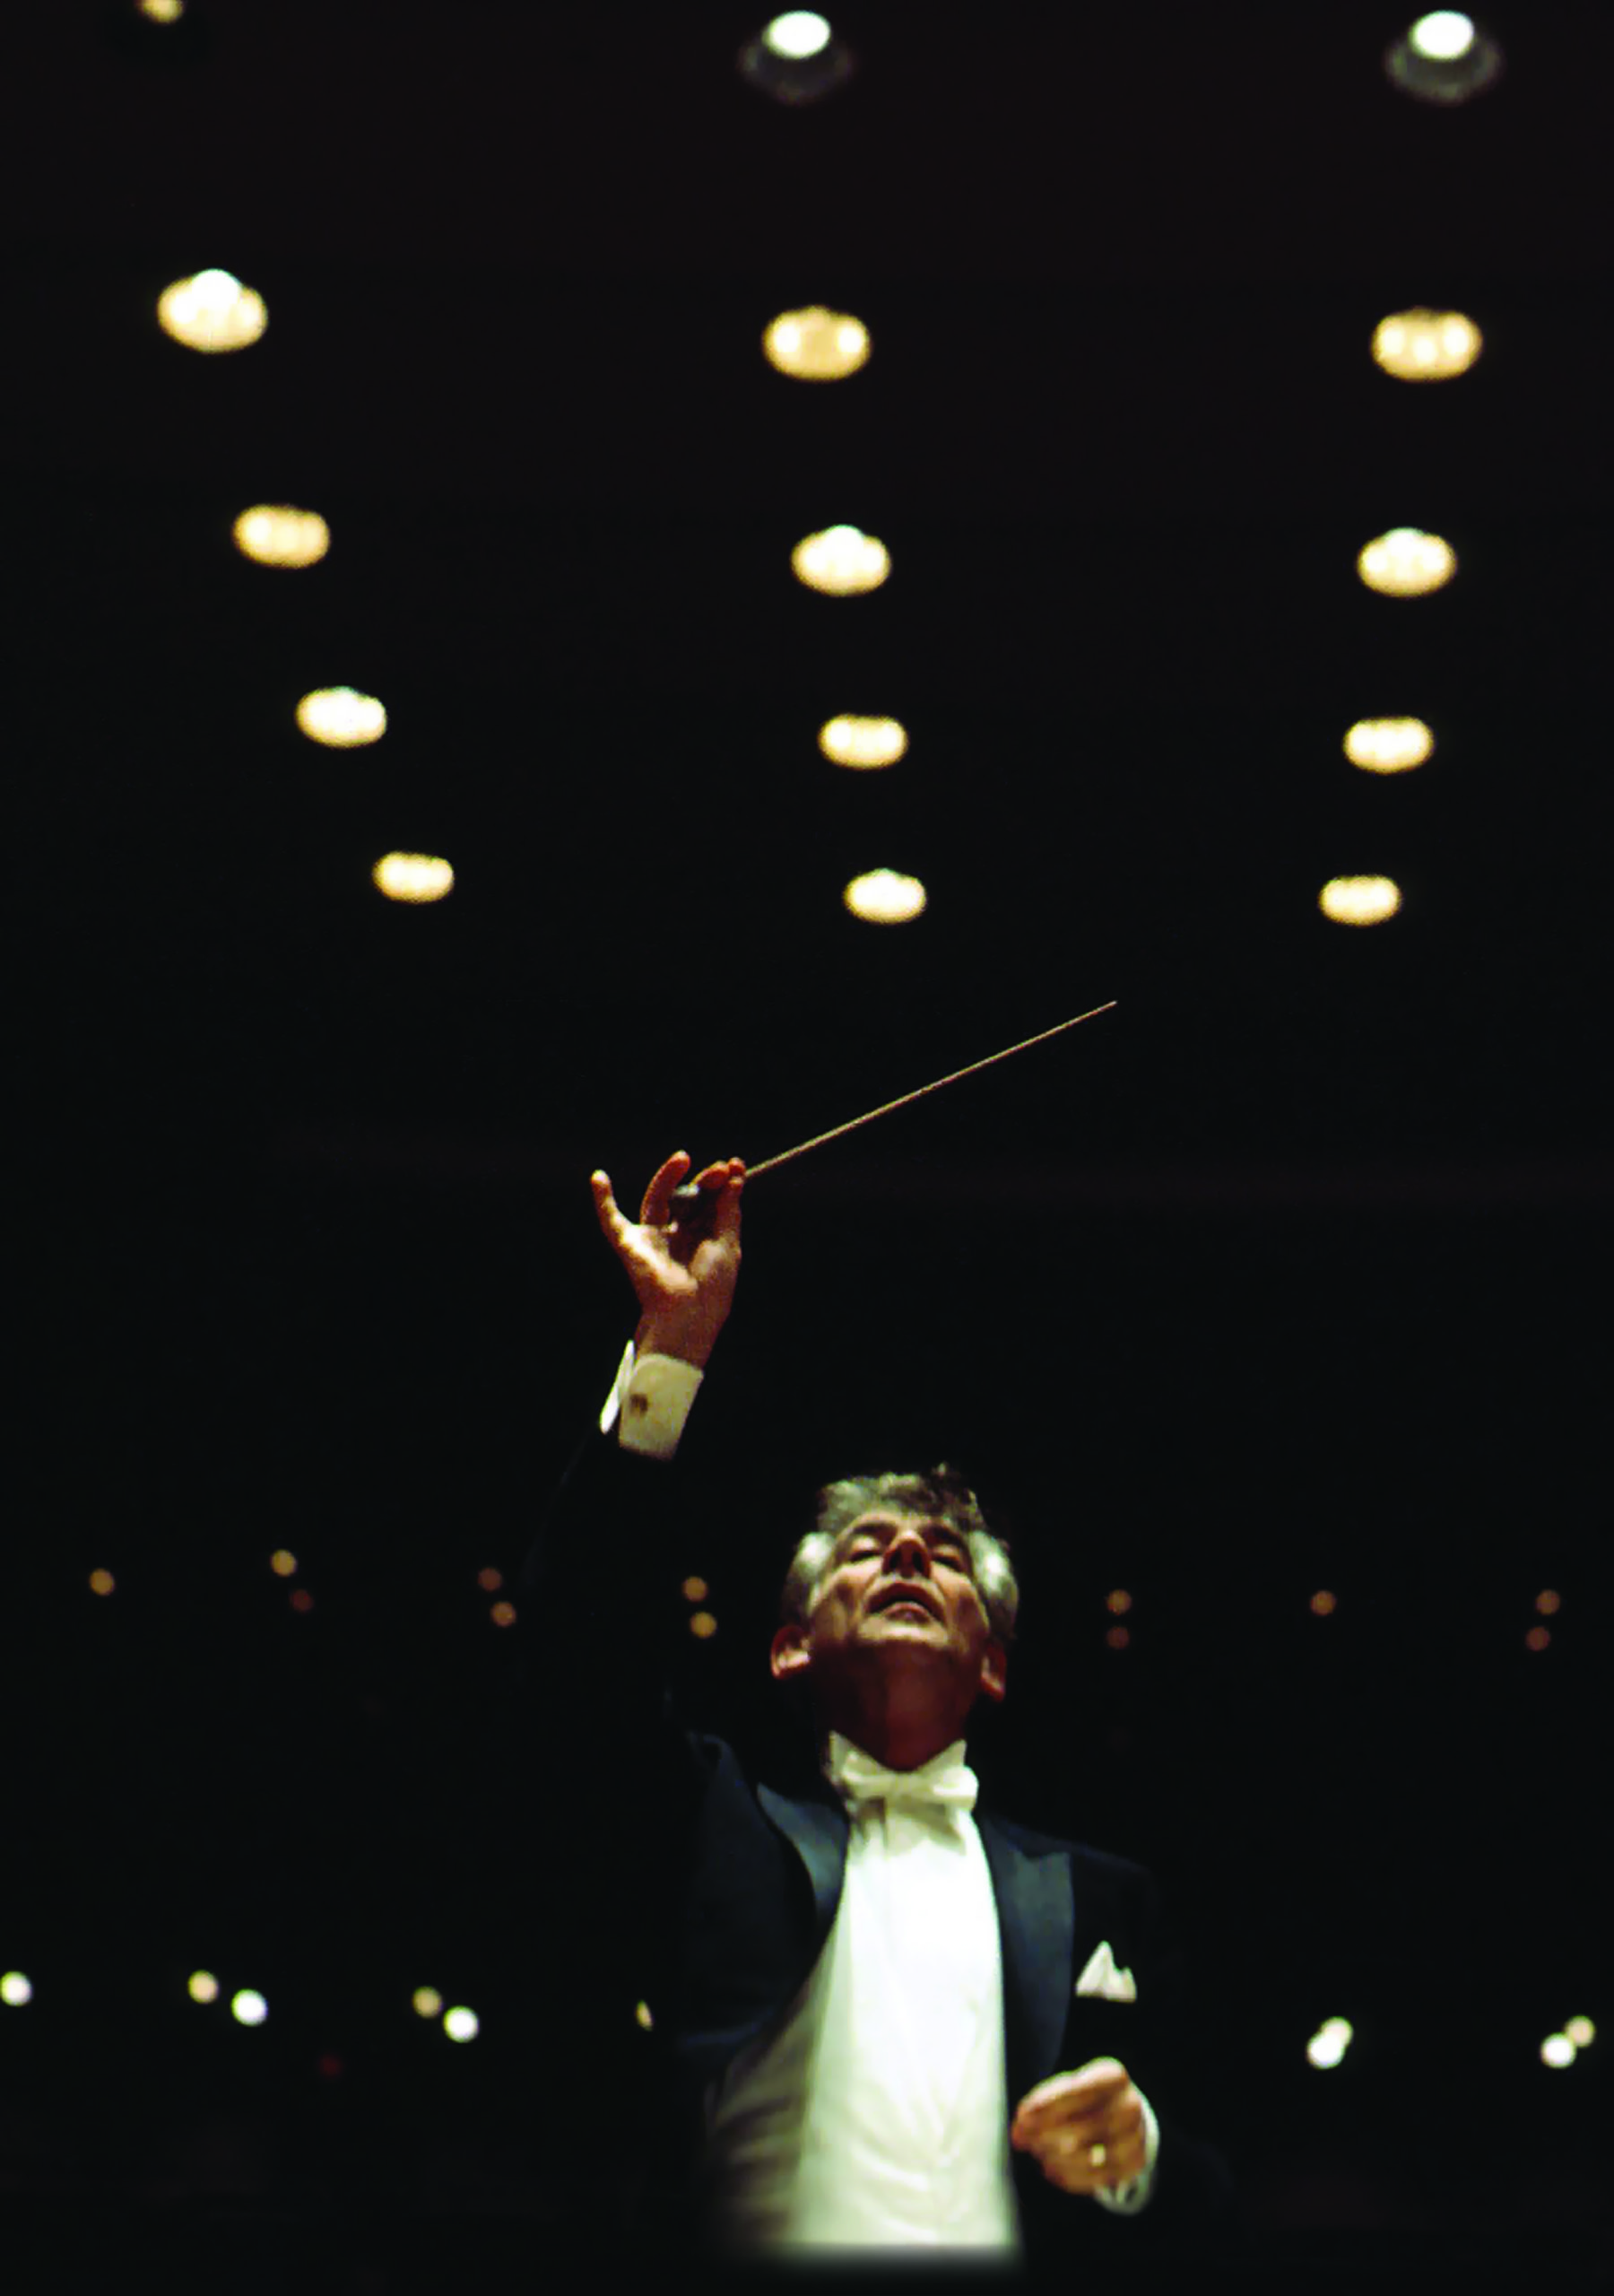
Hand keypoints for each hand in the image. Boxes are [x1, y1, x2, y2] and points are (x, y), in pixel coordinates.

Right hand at [590, 1150, 744, 1369]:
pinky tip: (598, 1178)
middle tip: (721, 1170)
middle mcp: (677, 1235)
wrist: (689, 1313)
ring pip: (657, 1198)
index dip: (721, 1182)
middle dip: (704, 1180)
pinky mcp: (630, 1244)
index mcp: (703, 1237)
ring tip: (684, 1157)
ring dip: (668, 1175)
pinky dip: (602, 1201)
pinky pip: (611, 1221)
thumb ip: (729, 1210)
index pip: (710, 1201)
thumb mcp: (728, 1244)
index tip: (736, 1166)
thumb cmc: (712, 1286)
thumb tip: (735, 1178)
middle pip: (688, 1196)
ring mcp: (653, 1238)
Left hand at [1010, 2059, 1148, 2196]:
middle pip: (1083, 2127)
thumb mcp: (1065, 2088)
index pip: (1079, 2091)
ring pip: (1089, 2157)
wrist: (1123, 2113)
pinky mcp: (1135, 2164)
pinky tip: (1051, 2169)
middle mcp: (1130, 2105)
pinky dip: (1068, 2176)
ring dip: (1054, 2157)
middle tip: (1021, 2139)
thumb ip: (1039, 2105)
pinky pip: (1097, 2178)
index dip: (1048, 2106)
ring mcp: (1136, 2137)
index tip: (1022, 2117)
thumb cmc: (1085, 2097)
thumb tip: (1018, 2134)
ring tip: (1036, 2152)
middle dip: (1045, 2135)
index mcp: (1113, 2076)